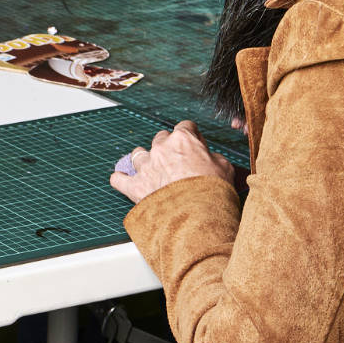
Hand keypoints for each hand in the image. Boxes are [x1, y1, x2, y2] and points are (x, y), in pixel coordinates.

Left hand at [109, 121, 238, 204]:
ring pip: (138, 154)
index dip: (191, 135)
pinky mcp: (135, 187)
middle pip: (160, 138)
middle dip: (167, 147)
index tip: (193, 143)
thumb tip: (208, 159)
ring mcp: (146, 167)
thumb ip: (213, 157)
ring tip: (150, 168)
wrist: (197, 216)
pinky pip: (119, 180)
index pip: (185, 126)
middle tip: (175, 160)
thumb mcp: (224, 167)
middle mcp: (161, 149)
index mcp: (183, 140)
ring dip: (144, 160)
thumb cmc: (213, 191)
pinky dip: (121, 180)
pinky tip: (123, 180)